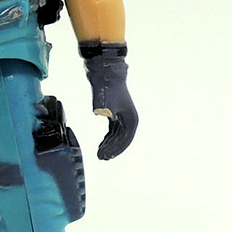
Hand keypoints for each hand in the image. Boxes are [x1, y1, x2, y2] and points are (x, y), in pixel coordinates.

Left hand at [81, 44, 137, 160]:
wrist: (105, 74)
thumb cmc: (107, 86)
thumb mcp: (106, 99)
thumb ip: (105, 108)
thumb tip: (104, 114)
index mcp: (131, 119)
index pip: (125, 140)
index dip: (116, 149)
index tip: (107, 156)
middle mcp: (129, 119)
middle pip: (121, 140)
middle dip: (111, 150)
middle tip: (100, 157)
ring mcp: (123, 117)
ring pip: (117, 137)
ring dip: (109, 145)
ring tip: (100, 154)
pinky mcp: (115, 115)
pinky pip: (113, 131)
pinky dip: (108, 138)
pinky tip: (102, 144)